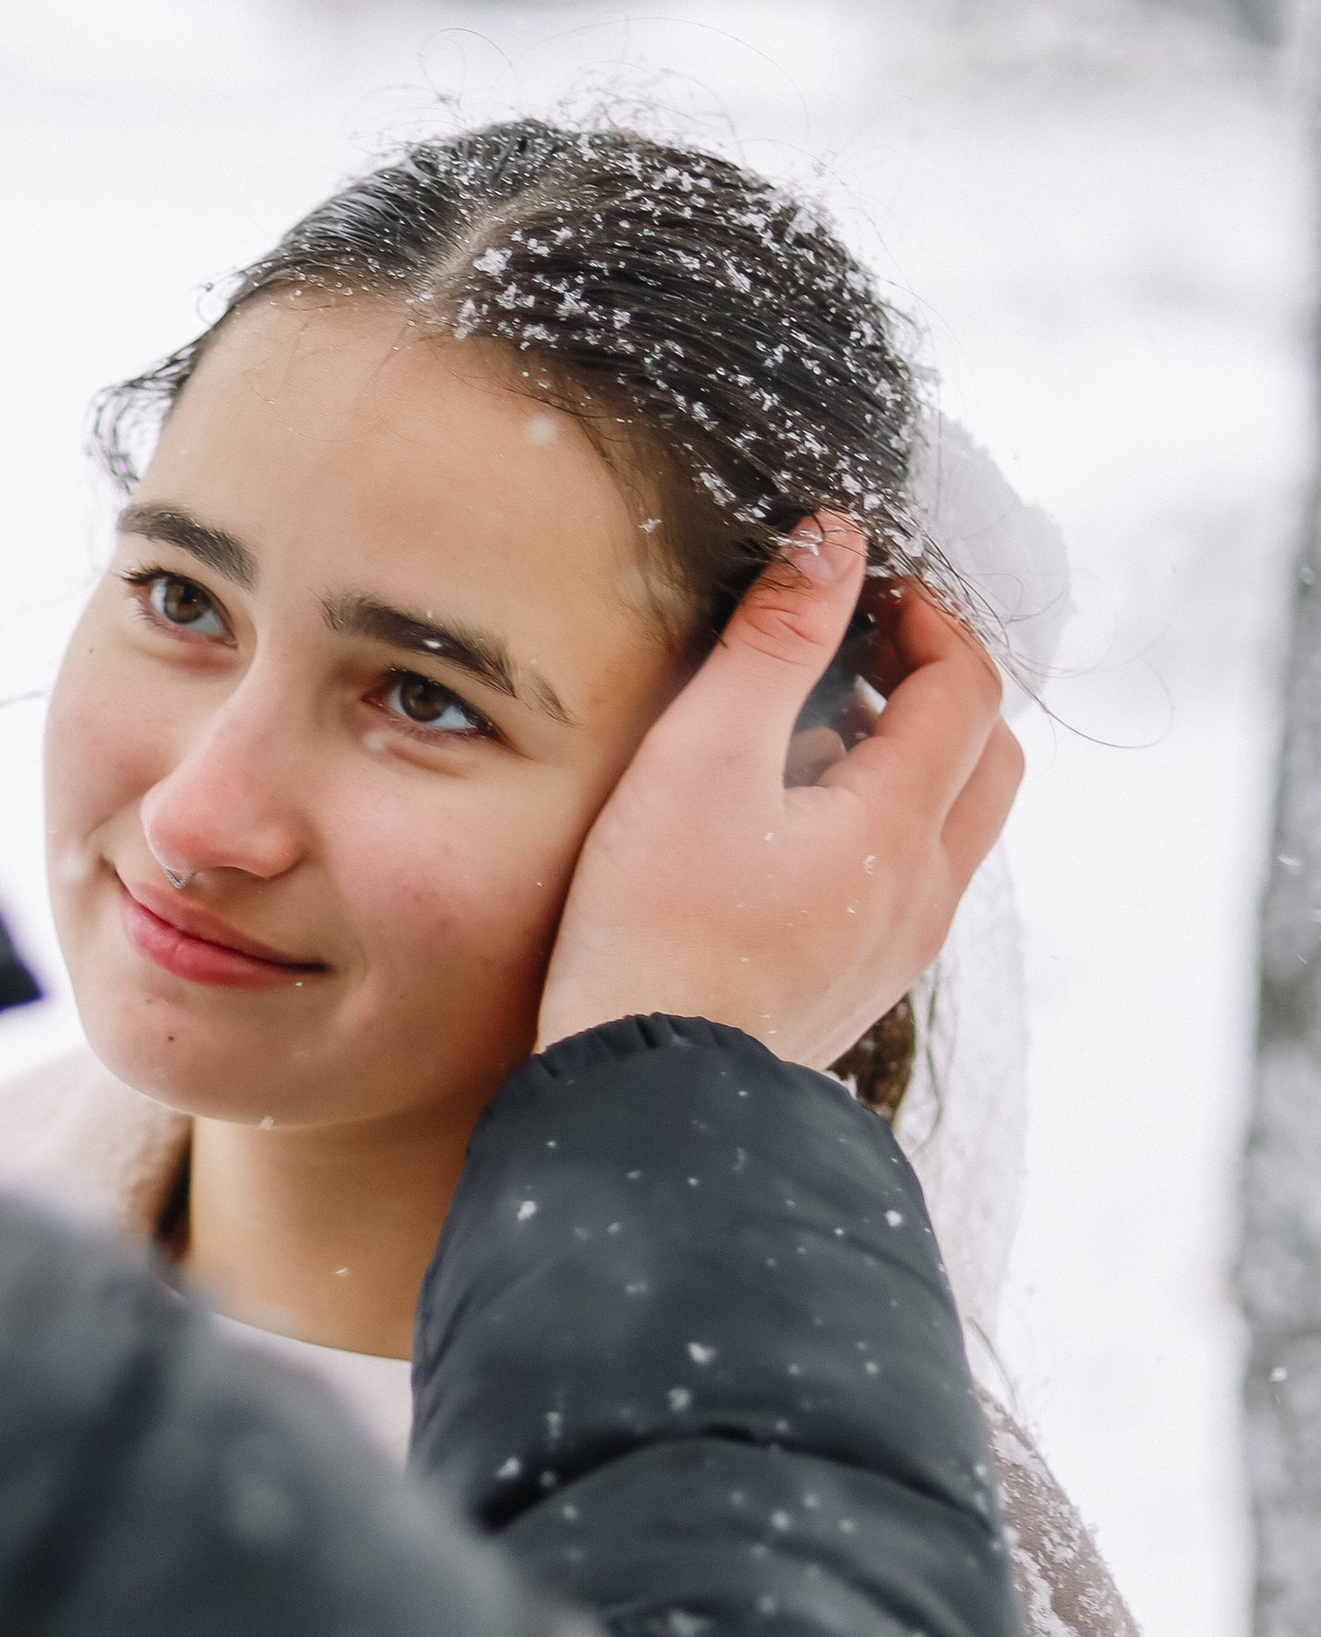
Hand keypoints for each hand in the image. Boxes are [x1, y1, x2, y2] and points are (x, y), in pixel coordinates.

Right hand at [536, 517, 1020, 1067]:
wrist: (647, 1093)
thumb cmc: (659, 926)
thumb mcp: (702, 754)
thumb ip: (773, 641)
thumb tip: (834, 542)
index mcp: (901, 823)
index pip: (967, 688)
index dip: (928, 620)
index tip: (864, 587)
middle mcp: (925, 889)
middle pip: (987, 756)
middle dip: (940, 683)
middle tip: (860, 648)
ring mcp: (898, 947)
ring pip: (953, 824)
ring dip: (908, 756)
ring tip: (810, 732)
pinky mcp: (858, 986)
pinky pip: (908, 881)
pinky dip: (879, 823)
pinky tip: (786, 827)